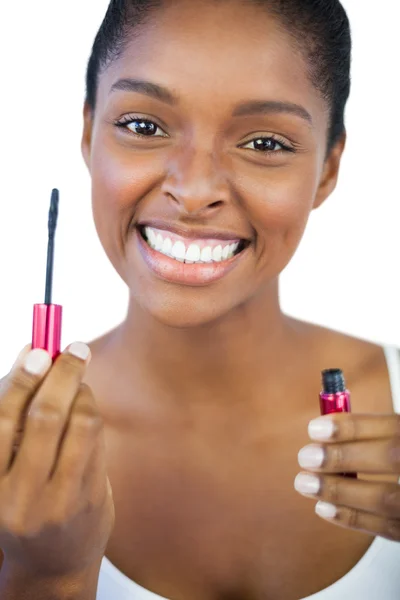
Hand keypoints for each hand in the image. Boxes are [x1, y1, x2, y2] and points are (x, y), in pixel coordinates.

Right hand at [0, 343, 114, 576]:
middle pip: (45, 416)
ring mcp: (58, 500)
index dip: (22, 376)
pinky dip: (92, 414)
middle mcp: (19, 495)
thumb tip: (32, 356)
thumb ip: (16, 420)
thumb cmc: (24, 507)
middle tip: (74, 349)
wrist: (51, 569)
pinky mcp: (89, 499)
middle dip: (62, 374)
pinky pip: (96, 440)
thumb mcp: (6, 470)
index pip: (2, 418)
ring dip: (82, 391)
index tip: (38, 347)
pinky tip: (87, 407)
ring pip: (79, 424)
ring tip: (78, 382)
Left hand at [294, 413, 399, 540]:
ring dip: (340, 490)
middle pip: (392, 457)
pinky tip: (325, 507)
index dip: (354, 427)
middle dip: (344, 456)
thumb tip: (327, 428)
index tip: (316, 428)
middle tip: (307, 457)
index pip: (394, 427)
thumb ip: (375, 433)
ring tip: (306, 483)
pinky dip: (353, 518)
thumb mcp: (397, 438)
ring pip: (388, 498)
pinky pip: (389, 529)